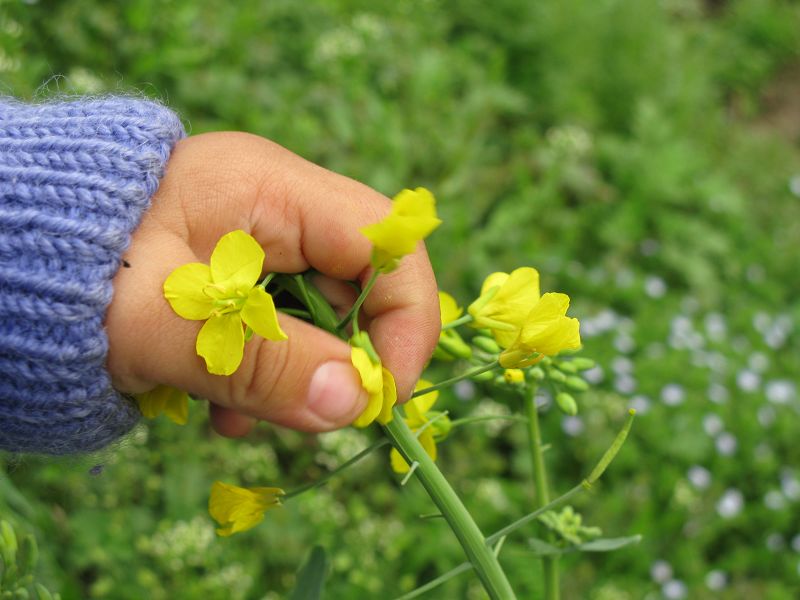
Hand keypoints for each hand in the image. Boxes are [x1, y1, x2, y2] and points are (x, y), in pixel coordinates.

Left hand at [106, 132, 439, 436]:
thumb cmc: (66, 277)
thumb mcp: (163, 326)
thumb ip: (261, 363)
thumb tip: (356, 405)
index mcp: (268, 188)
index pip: (385, 240)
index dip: (405, 317)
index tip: (385, 395)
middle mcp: (272, 206)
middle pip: (359, 281)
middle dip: (345, 356)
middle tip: (310, 416)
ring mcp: (252, 243)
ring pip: (319, 314)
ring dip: (298, 375)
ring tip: (243, 418)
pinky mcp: (231, 278)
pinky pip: (278, 326)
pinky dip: (264, 375)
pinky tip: (223, 409)